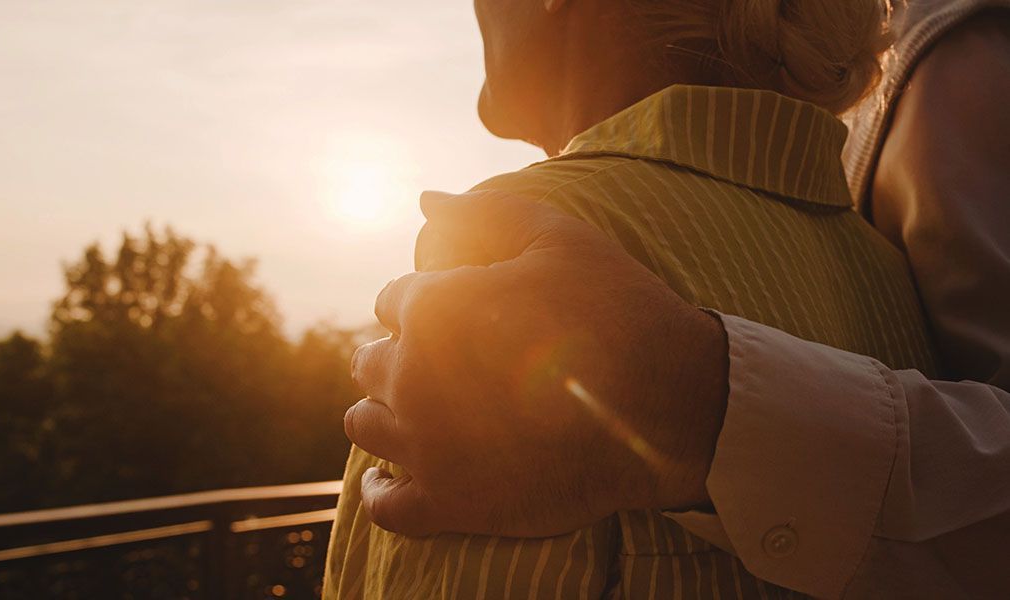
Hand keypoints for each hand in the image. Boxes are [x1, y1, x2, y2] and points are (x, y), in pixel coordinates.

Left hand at [345, 190, 728, 537]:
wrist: (667, 407)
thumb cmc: (617, 311)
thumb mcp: (558, 238)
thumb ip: (484, 212)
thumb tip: (426, 199)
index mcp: (432, 308)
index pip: (395, 301)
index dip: (425, 302)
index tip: (459, 315)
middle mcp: (412, 377)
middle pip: (371, 362)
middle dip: (400, 355)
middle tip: (446, 362)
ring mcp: (426, 446)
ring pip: (366, 424)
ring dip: (385, 411)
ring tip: (419, 411)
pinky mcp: (450, 505)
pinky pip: (384, 505)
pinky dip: (378, 490)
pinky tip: (385, 479)